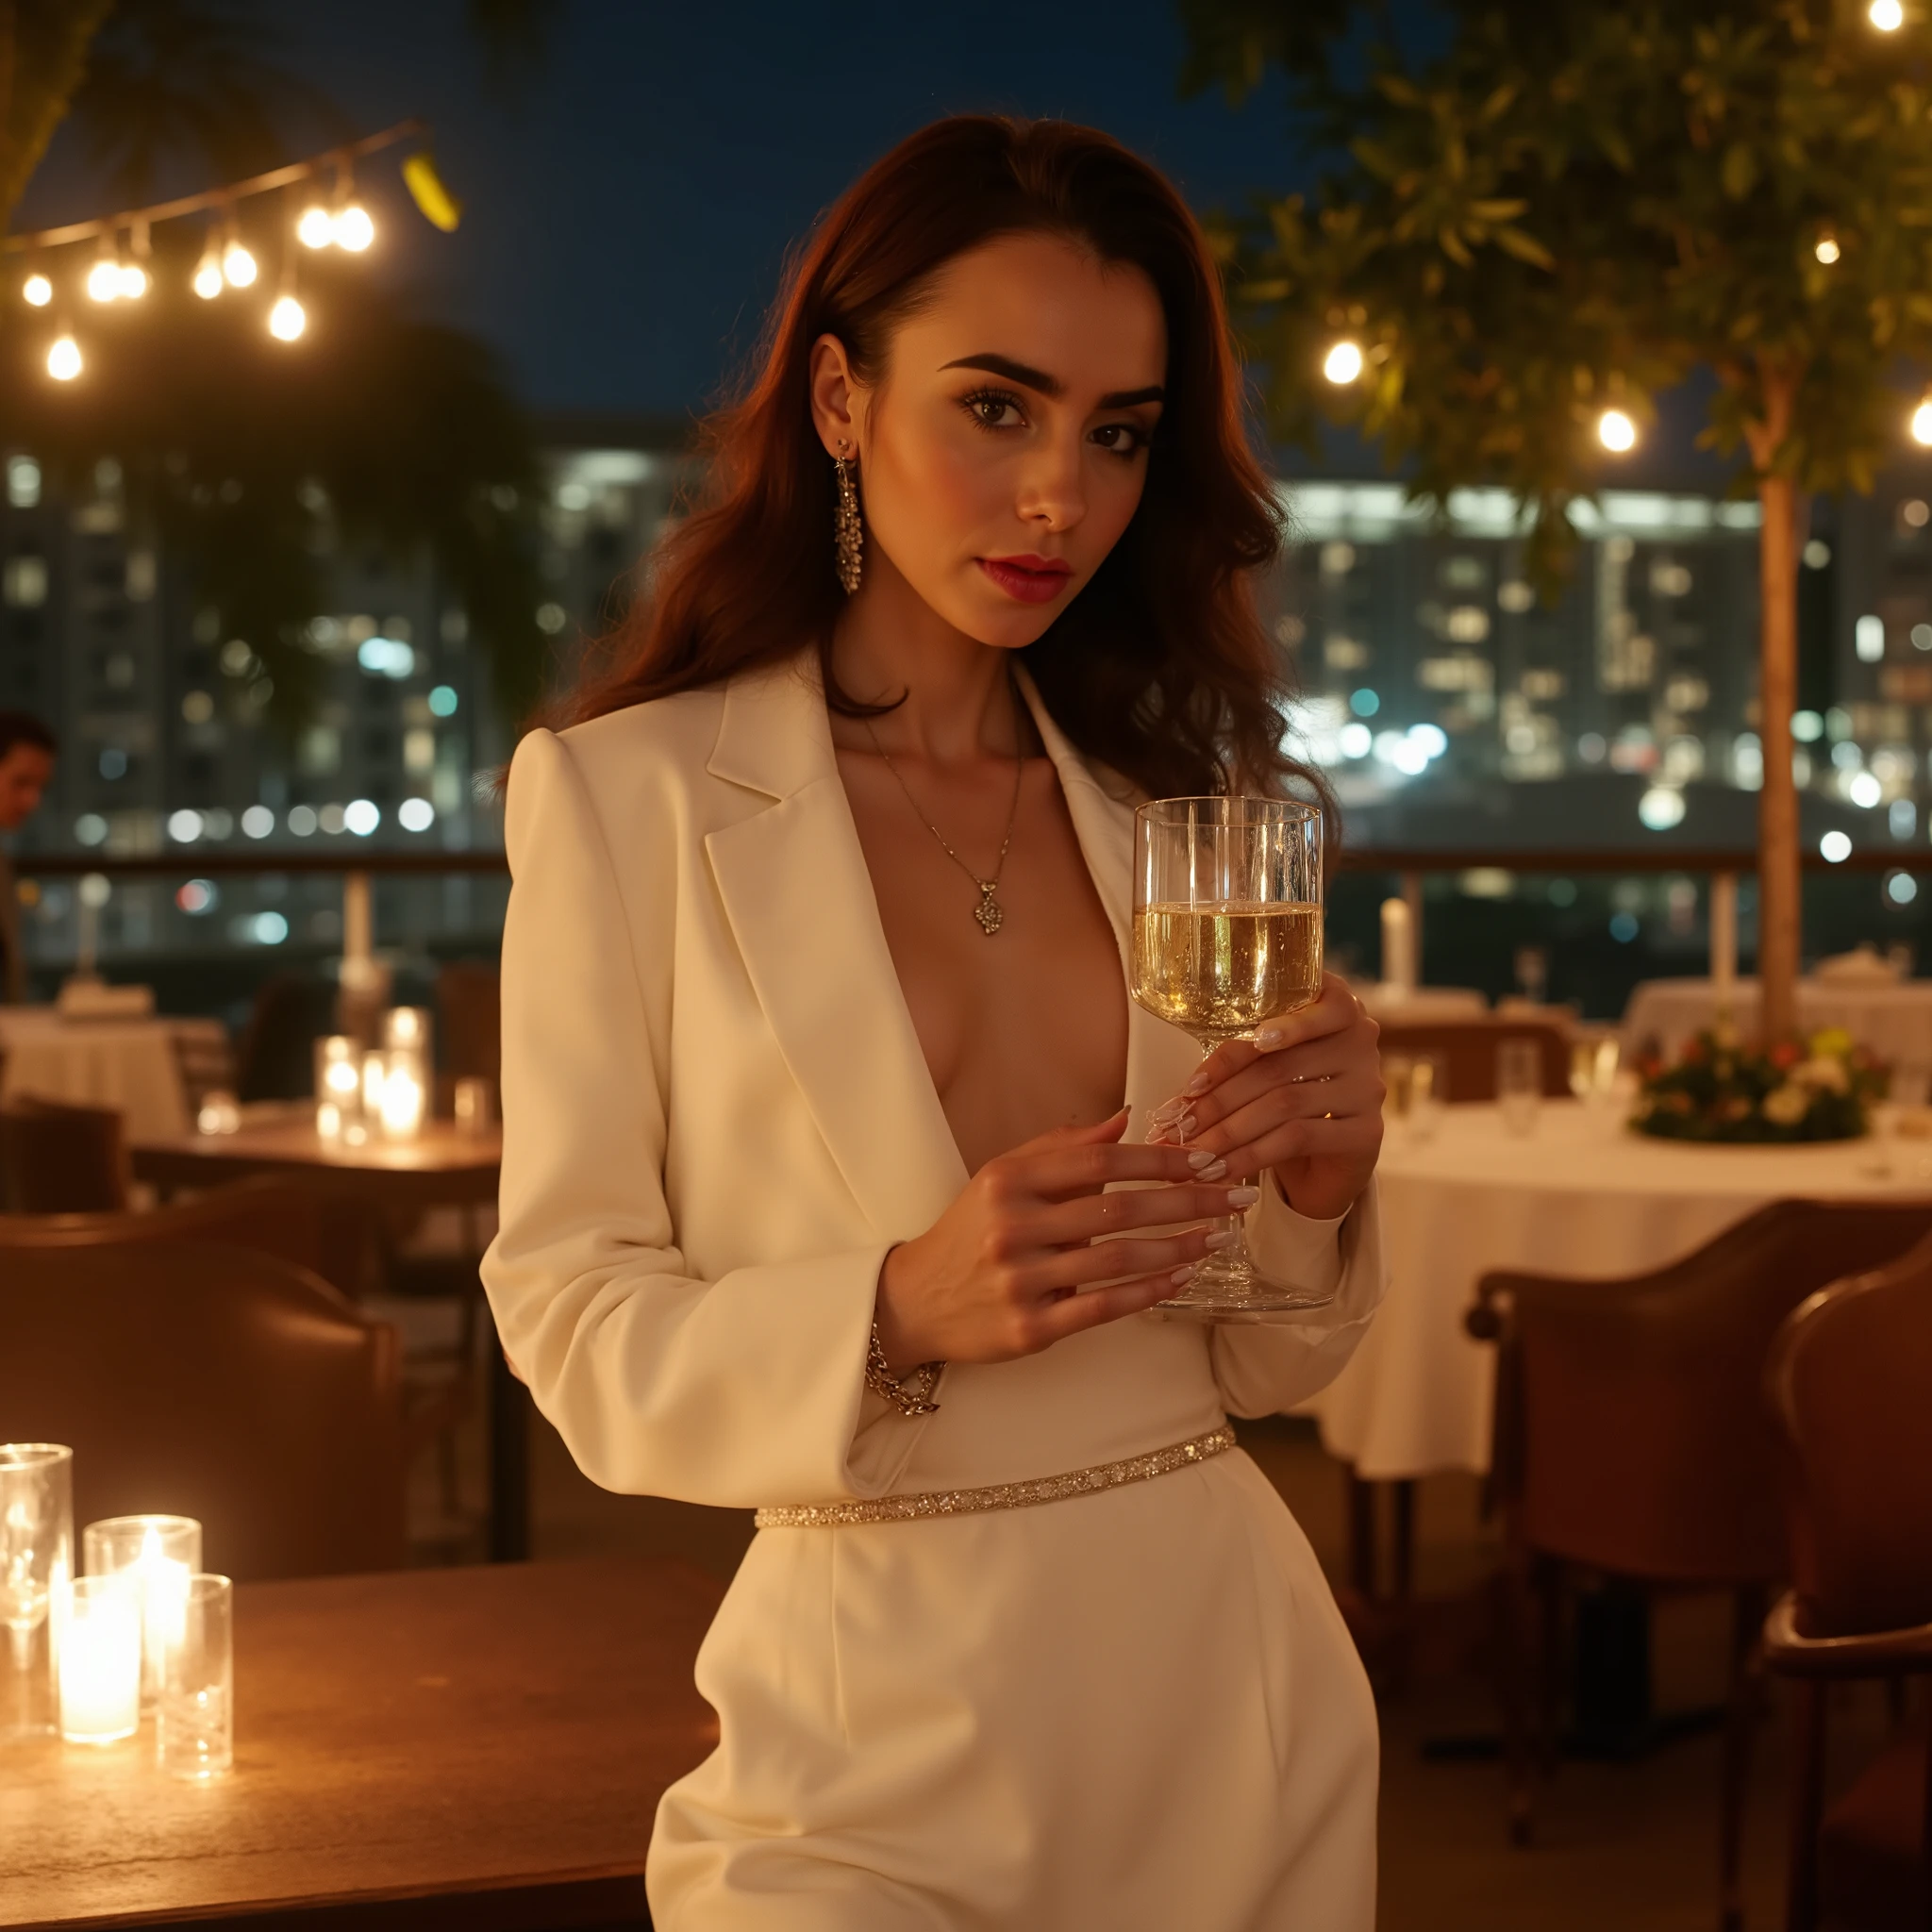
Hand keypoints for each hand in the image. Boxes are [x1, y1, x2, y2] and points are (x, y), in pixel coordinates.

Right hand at [874, 1108, 1261, 1370]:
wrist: (913, 1301)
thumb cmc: (969, 1232)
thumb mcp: (1002, 1178)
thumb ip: (1061, 1148)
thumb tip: (1124, 1117)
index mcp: (1008, 1181)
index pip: (1099, 1162)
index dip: (1159, 1160)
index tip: (1205, 1159)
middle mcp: (1012, 1227)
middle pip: (1118, 1210)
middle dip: (1187, 1201)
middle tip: (1235, 1196)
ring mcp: (1020, 1281)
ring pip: (1117, 1260)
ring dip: (1177, 1247)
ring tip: (1217, 1238)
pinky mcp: (1029, 1328)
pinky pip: (1102, 1307)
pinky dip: (1148, 1293)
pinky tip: (1181, 1278)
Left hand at [1146, 973, 1382, 1222]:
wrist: (1333, 1156)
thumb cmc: (1292, 1097)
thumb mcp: (1266, 1068)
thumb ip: (1237, 1062)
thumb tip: (1179, 1099)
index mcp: (1333, 1004)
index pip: (1281, 1015)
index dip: (1234, 1051)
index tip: (1192, 1083)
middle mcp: (1359, 1038)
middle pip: (1276, 1066)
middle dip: (1219, 1100)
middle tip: (1179, 1127)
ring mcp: (1367, 1084)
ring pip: (1284, 1103)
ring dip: (1231, 1131)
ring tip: (1194, 1153)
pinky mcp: (1368, 1130)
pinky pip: (1300, 1138)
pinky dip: (1254, 1155)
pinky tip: (1224, 1170)